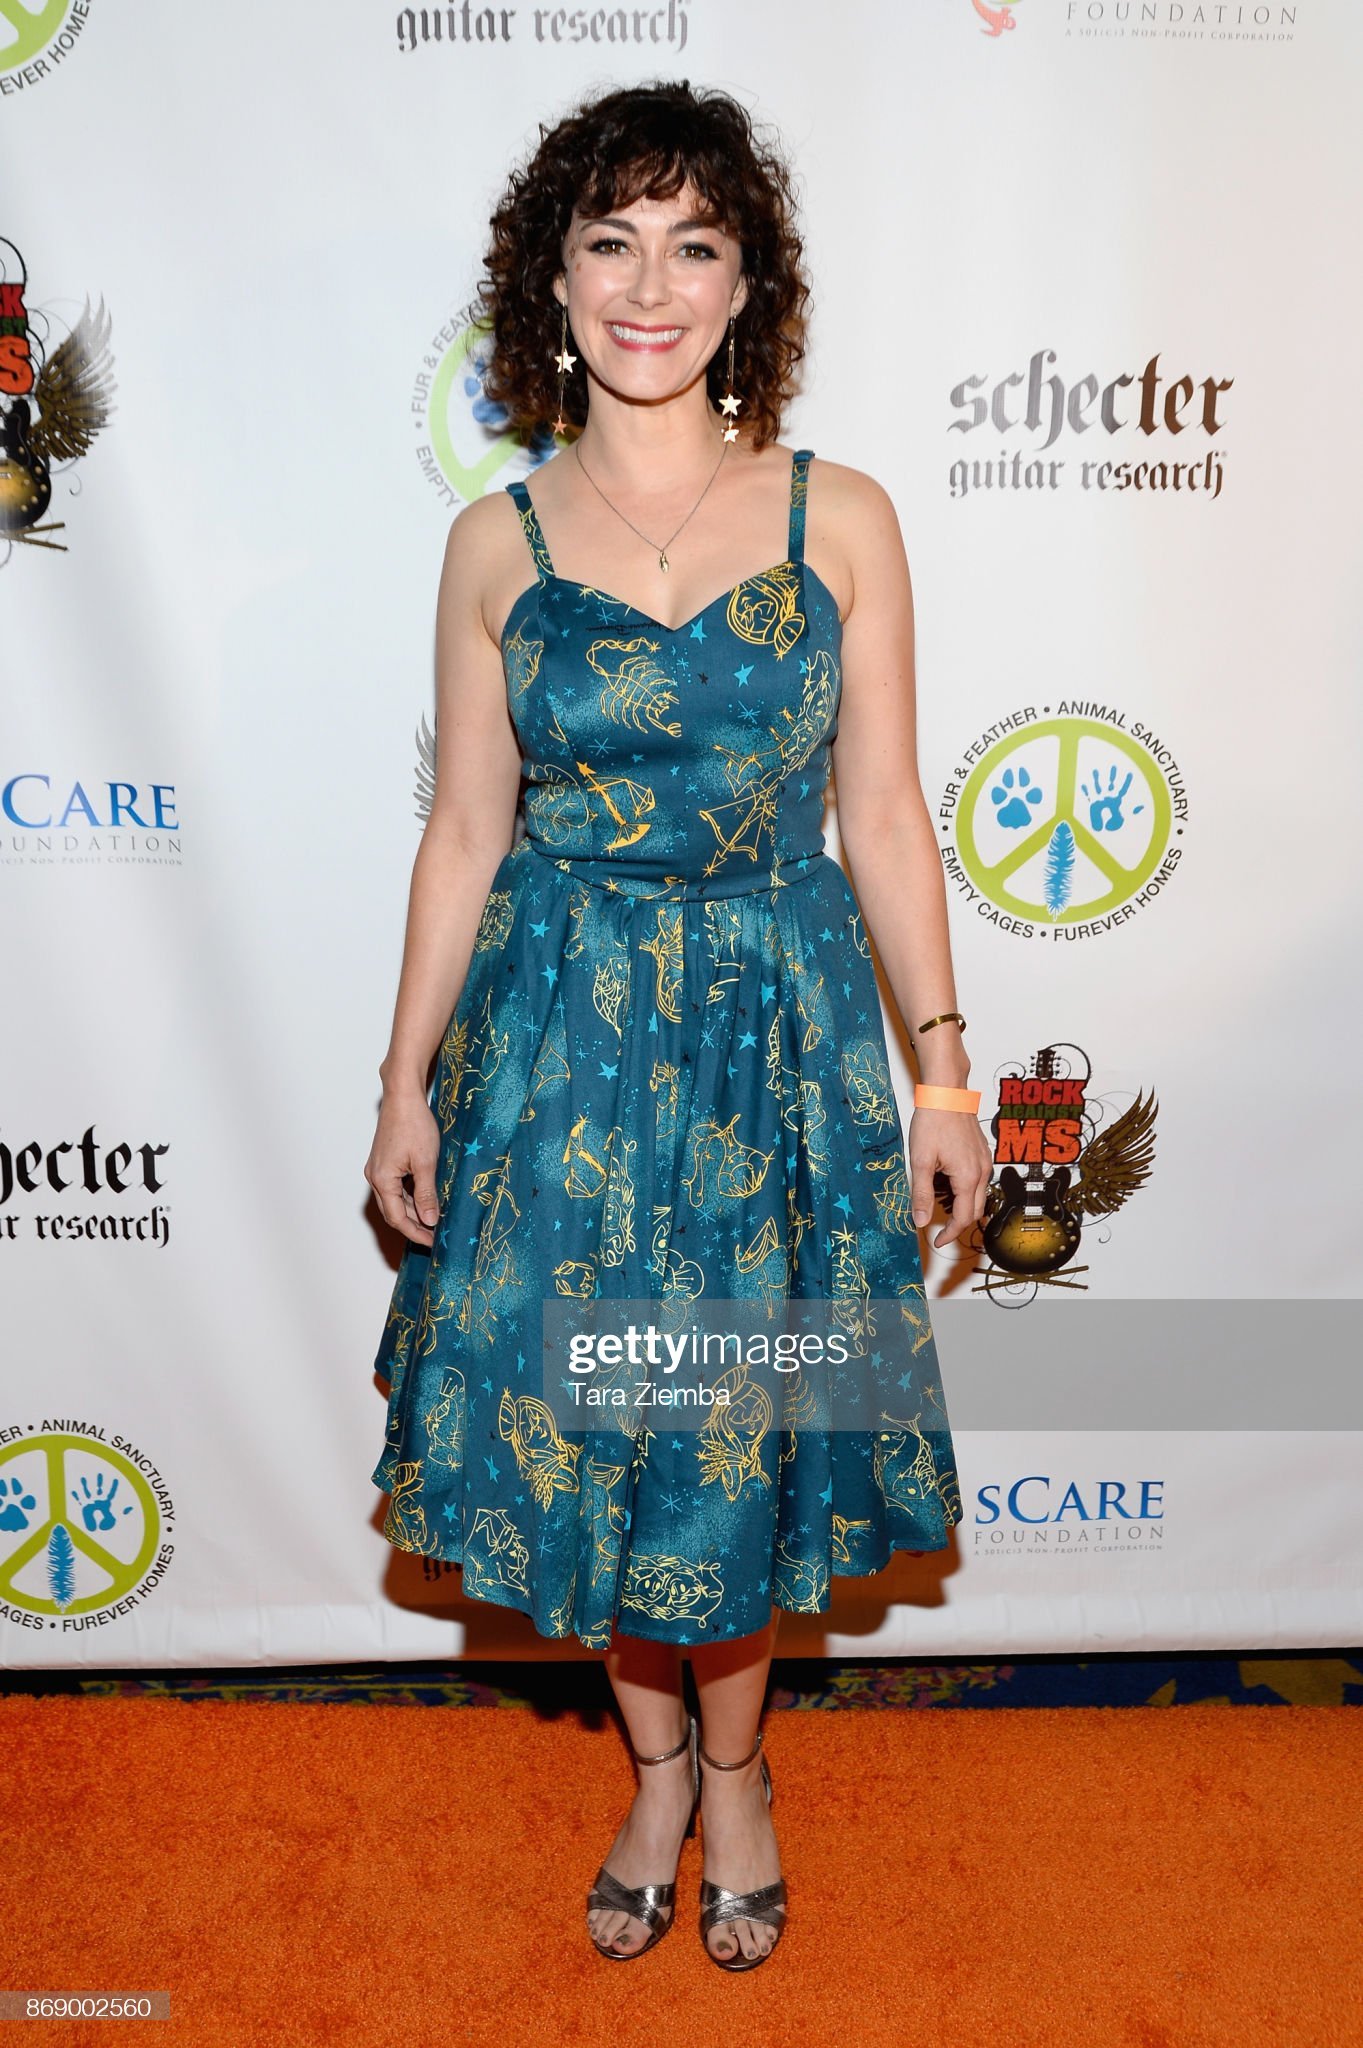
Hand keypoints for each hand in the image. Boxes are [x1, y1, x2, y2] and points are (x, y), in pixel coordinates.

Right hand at [364, 1092, 440, 1247]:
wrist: (403, 1097)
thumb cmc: (414, 1125)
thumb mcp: (426, 1163)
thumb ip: (426, 1194)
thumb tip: (429, 1221)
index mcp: (382, 1180)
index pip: (397, 1218)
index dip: (416, 1233)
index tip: (433, 1242)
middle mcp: (375, 1177)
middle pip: (393, 1211)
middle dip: (414, 1225)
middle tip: (435, 1235)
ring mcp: (378, 1169)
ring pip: (394, 1199)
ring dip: (413, 1211)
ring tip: (433, 1220)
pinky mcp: (384, 1161)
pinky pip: (395, 1187)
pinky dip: (410, 1196)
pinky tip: (426, 1198)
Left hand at [908, 1106, 993, 1250]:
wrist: (947, 1093)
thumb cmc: (933, 1121)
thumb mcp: (921, 1161)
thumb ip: (922, 1194)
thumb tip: (921, 1221)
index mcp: (968, 1177)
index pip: (963, 1218)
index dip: (950, 1234)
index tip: (937, 1241)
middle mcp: (982, 1172)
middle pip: (975, 1211)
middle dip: (958, 1225)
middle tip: (940, 1232)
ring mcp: (985, 1162)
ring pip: (979, 1197)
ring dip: (964, 1209)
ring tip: (943, 1210)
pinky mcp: (983, 1154)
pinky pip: (980, 1182)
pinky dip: (968, 1193)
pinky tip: (951, 1186)